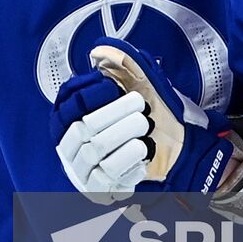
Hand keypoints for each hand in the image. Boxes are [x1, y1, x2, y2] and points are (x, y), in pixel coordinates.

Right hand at [51, 37, 234, 200]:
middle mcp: (70, 144)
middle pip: (83, 126)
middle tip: (140, 106)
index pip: (66, 104)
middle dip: (115, 113)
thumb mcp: (137, 83)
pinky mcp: (99, 189)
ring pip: (95, 150)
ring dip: (125, 133)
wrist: (176, 151)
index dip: (87, 94)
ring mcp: (82, 169)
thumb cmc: (149, 117)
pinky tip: (143, 151)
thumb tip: (100, 52)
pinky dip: (129, 159)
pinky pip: (108, 175)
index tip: (113, 86)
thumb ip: (120, 63)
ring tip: (144, 126)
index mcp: (70, 118)